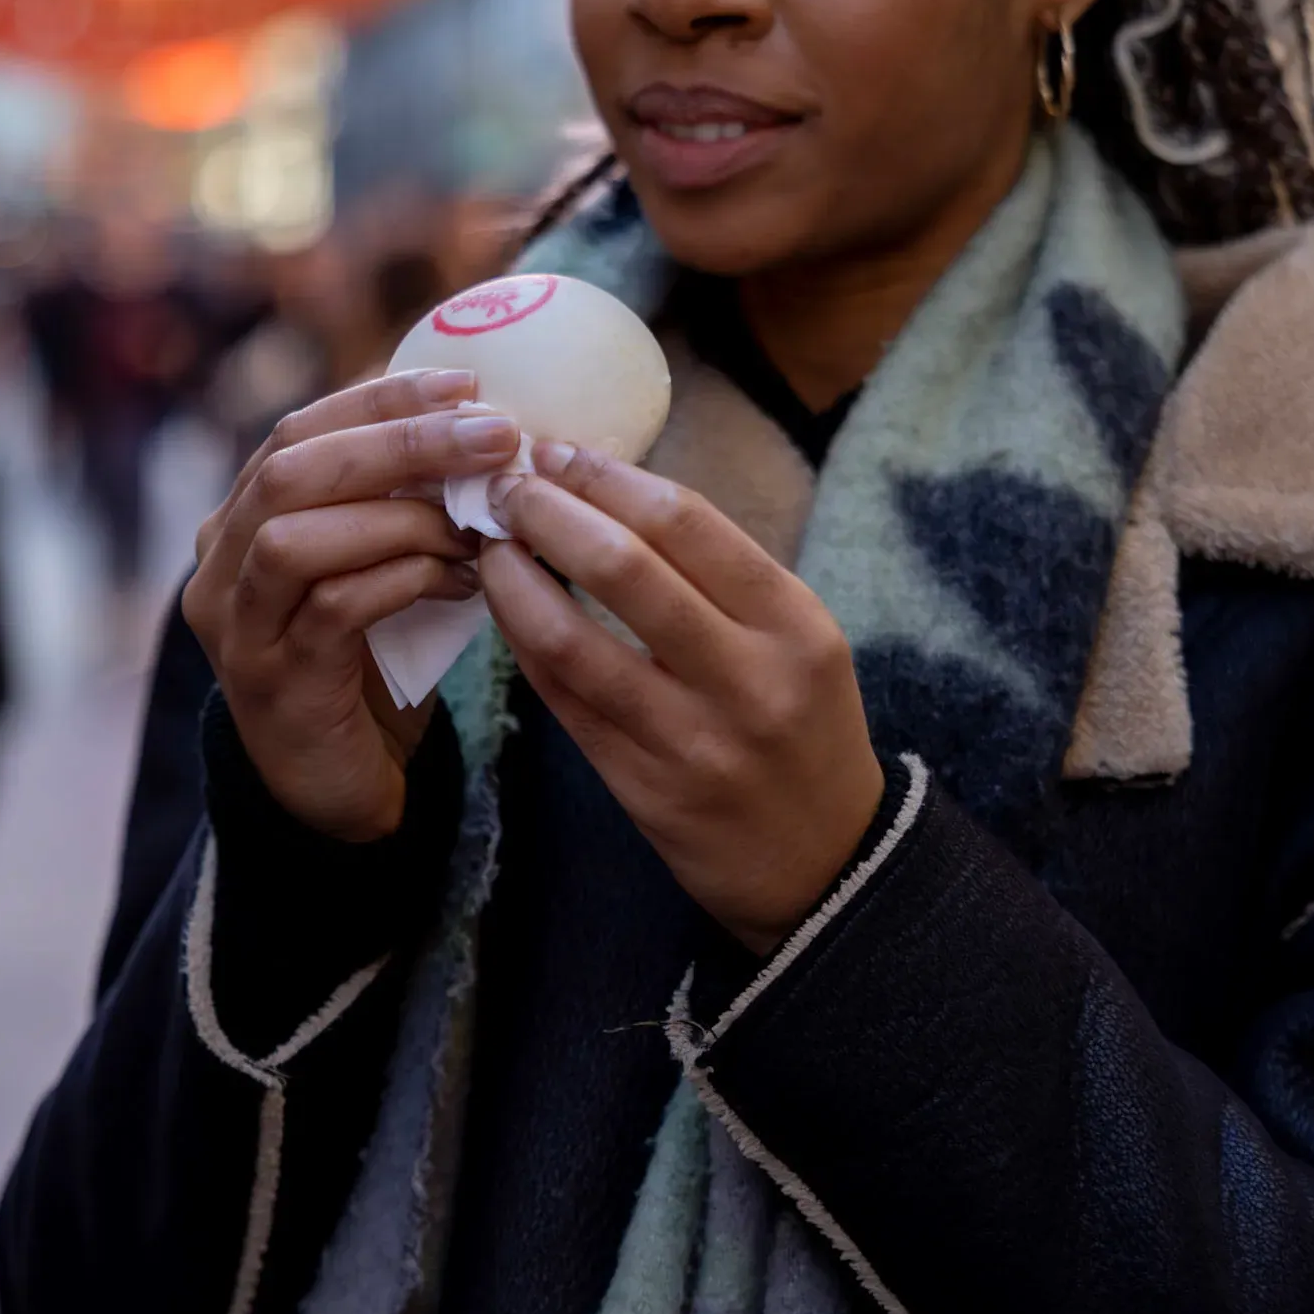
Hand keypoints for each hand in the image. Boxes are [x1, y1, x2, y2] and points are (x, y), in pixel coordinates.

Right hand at [183, 371, 519, 841]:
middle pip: (289, 469)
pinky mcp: (274, 682)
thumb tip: (489, 429)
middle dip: (399, 442)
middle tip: (492, 436)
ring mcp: (237, 626)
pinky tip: (464, 583)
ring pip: (295, 536)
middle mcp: (220, 564)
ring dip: (402, 517)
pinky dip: (404, 581)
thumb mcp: (379, 564)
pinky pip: (331, 609)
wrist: (337, 788)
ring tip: (479, 523)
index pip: (298, 430)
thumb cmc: (372, 660)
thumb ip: (402, 503)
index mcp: (242, 518)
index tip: (465, 384)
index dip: (380, 400)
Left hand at [479, 443, 884, 953]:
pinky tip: (504, 608)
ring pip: (574, 640)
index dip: (606, 477)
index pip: (685, 521)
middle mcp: (748, 678)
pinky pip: (563, 700)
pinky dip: (524, 643)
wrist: (825, 862)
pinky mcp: (641, 787)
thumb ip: (718, 573)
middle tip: (506, 485)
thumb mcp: (799, 636)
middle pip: (625, 568)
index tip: (556, 451)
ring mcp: (690, 739)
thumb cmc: (803, 723)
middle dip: (549, 512)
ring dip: (515, 580)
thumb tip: (607, 491)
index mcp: (794, 622)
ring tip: (488, 543)